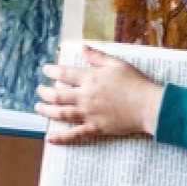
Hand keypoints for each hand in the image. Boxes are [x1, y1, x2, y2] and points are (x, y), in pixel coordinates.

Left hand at [36, 46, 164, 143]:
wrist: (148, 106)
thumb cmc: (135, 83)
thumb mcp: (117, 64)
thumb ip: (97, 56)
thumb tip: (83, 47)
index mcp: (90, 78)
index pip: (65, 74)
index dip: (52, 71)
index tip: (45, 70)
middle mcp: (85, 96)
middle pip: (58, 95)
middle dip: (45, 92)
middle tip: (40, 90)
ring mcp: (88, 113)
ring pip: (61, 113)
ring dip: (46, 111)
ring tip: (38, 108)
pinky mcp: (95, 128)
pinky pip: (74, 134)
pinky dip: (61, 137)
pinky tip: (50, 138)